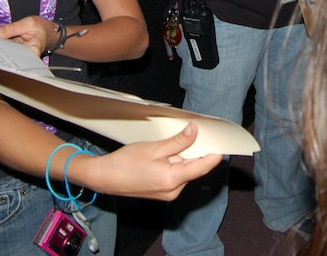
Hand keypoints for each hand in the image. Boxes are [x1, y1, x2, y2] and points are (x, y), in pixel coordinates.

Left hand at [0, 16, 53, 56]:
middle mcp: (25, 56)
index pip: (13, 54)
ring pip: (6, 50)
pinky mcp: (16, 51)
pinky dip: (1, 43)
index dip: (1, 49)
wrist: (50, 32)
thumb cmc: (43, 28)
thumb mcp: (29, 23)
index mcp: (32, 51)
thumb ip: (12, 28)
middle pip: (8, 53)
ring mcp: (19, 54)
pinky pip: (7, 47)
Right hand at [80, 123, 222, 200]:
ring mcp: (168, 194)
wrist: (104, 178)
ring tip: (165, 146)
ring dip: (180, 158)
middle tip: (189, 134)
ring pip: (184, 172)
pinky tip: (161, 156)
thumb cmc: (124, 163)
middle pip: (193, 168)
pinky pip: (176, 177)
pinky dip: (174, 165)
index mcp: (172, 179)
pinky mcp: (162, 192)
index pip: (202, 167)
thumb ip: (177, 142)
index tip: (222, 145)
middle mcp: (173, 191)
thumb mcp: (153, 148)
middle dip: (191, 152)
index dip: (214, 155)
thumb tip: (194, 132)